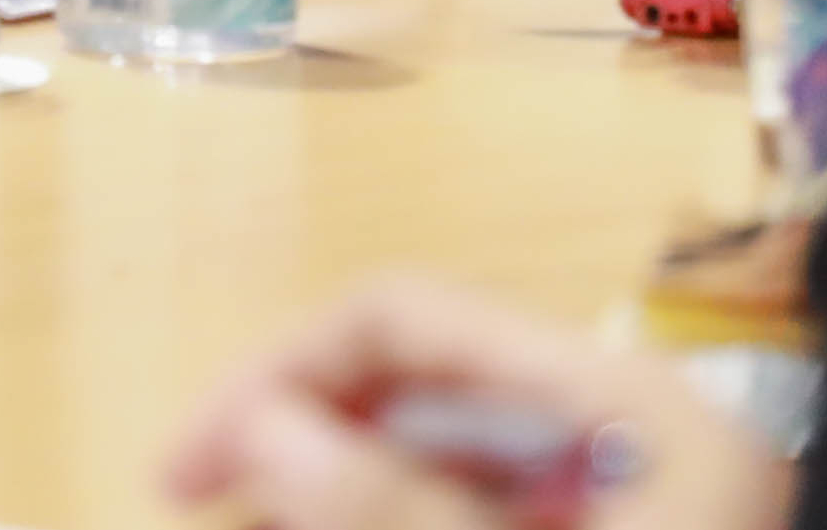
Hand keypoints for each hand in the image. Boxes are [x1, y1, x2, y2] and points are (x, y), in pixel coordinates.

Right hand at [164, 276, 785, 529]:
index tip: (184, 474)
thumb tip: (258, 428)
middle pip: (425, 398)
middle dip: (307, 453)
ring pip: (456, 471)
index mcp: (625, 396)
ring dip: (354, 500)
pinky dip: (418, 521)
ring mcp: (642, 498)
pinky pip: (507, 511)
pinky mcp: (638, 529)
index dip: (279, 377)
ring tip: (271, 527)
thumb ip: (398, 506)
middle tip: (210, 514)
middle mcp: (632, 430)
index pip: (408, 318)